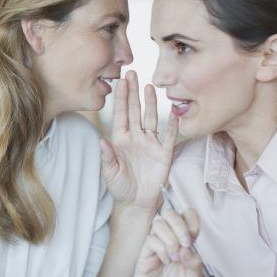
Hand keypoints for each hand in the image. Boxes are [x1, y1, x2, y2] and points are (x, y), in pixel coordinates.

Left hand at [100, 71, 178, 212]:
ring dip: (151, 103)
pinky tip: (175, 113)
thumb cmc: (120, 187)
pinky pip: (169, 136)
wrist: (137, 203)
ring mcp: (150, 143)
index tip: (120, 81)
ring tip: (150, 86)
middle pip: (135, 110)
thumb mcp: (110, 173)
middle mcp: (136, 137)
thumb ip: (107, 157)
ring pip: (151, 118)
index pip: (120, 114)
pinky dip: (172, 125)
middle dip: (133, 92)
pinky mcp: (164, 153)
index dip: (120, 98)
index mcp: (120, 139)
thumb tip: (101, 141)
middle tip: (132, 73)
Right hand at [130, 207, 203, 276]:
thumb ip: (195, 263)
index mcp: (185, 241)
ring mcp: (156, 246)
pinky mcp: (144, 254)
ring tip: (175, 257)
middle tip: (186, 243)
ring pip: (159, 224)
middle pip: (171, 213)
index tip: (194, 235)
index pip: (187, 217)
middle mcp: (170, 239)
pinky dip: (161, 248)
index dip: (190, 219)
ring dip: (170, 239)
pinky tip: (165, 261)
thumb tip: (187, 248)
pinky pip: (151, 240)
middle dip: (180, 225)